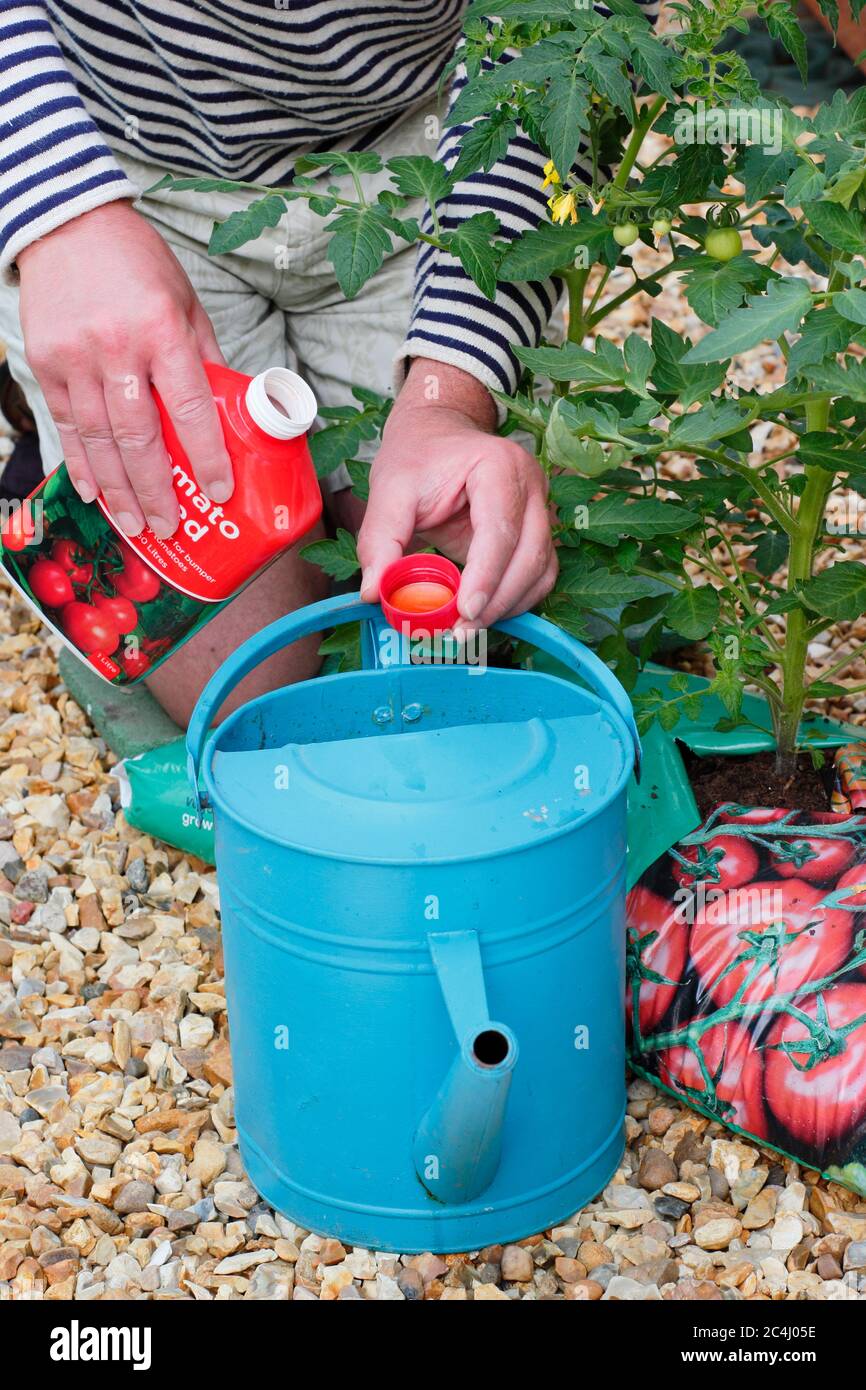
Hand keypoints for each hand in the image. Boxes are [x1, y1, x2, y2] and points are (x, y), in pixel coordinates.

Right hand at [17, 200, 231, 537]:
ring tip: (136, 526)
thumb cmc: (137, 263)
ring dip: (119, 491)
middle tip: (170, 528)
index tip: (220, 491)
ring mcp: (75, 358)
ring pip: (99, 441)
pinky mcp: (45, 363)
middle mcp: (116, 348)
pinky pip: (67, 425)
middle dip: (156, 491)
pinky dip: (81, 464)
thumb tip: (233, 409)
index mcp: (162, 331)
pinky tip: (95, 495)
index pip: (189, 408)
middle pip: (138, 438)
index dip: (207, 455)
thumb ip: (205, 357)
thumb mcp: (186, 302)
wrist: (66, 223)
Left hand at [358, 358, 555, 629]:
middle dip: (498, 601)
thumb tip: (374, 592)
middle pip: (530, 556)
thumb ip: (380, 539)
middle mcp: (531, 487)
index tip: (464, 612)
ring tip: (468, 627)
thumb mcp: (389, 489)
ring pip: (542, 571)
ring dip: (509, 606)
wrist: (438, 434)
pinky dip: (516, 600)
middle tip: (461, 630)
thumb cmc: (418, 456)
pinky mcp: (538, 533)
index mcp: (499, 467)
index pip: (500, 530)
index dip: (486, 577)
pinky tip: (485, 613)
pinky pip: (539, 576)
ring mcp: (541, 509)